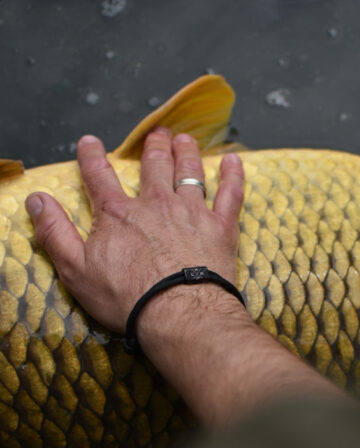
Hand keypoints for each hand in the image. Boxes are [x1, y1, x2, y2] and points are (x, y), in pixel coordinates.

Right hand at [25, 128, 245, 334]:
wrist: (179, 314)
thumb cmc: (128, 297)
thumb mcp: (76, 271)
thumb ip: (55, 233)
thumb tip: (37, 201)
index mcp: (119, 214)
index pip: (99, 176)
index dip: (92, 157)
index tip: (90, 143)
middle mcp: (156, 204)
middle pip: (154, 166)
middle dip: (154, 147)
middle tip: (157, 134)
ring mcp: (191, 212)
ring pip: (190, 172)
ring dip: (187, 152)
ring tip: (185, 140)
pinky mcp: (220, 227)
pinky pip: (230, 193)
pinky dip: (233, 175)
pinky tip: (234, 161)